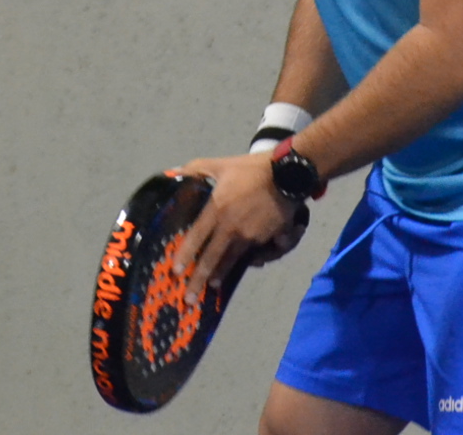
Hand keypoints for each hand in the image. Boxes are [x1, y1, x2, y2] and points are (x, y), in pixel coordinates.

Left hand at [173, 152, 299, 298]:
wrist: (287, 175)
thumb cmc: (251, 169)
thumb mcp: (221, 164)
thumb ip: (197, 169)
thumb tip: (174, 172)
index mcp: (217, 209)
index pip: (196, 237)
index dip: (185, 255)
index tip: (176, 272)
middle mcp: (230, 228)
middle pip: (212, 259)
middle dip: (199, 280)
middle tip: (190, 299)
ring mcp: (249, 236)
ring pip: (231, 260)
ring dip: (221, 274)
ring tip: (213, 285)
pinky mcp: (266, 239)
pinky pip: (253, 253)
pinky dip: (247, 259)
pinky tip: (243, 262)